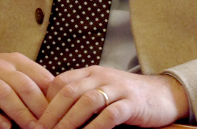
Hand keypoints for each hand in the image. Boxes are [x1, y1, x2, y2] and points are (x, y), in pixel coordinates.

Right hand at [0, 48, 53, 128]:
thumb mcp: (14, 68)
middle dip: (38, 106)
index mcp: (16, 61)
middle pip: (24, 85)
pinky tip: (4, 127)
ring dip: (20, 112)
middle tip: (48, 124)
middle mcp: (0, 67)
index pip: (39, 76)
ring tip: (31, 128)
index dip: (51, 95)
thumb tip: (57, 97)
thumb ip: (32, 79)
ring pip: (4, 93)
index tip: (61, 111)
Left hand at [33, 65, 188, 128]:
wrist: (162, 94)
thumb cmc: (127, 95)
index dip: (45, 101)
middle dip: (51, 114)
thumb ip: (81, 94)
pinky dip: (96, 127)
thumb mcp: (102, 89)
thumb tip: (52, 114)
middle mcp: (101, 76)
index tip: (34, 122)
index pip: (60, 81)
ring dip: (69, 122)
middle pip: (69, 91)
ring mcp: (117, 88)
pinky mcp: (132, 103)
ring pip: (87, 101)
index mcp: (91, 72)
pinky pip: (110, 114)